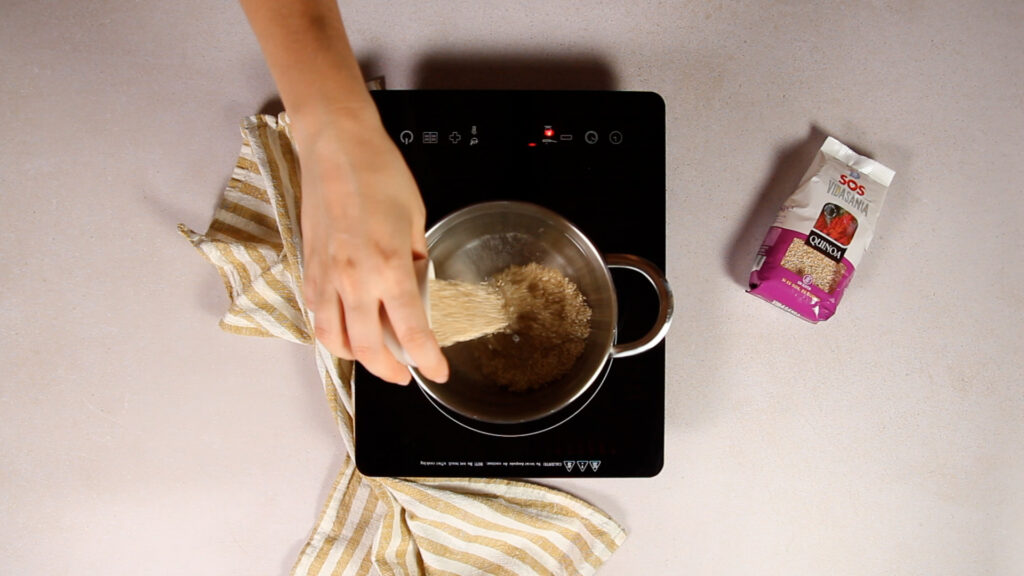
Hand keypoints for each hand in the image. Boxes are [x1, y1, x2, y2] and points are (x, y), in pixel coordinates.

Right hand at [292, 105, 448, 384]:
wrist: (335, 148)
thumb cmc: (380, 175)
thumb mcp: (415, 221)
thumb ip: (415, 264)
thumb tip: (416, 292)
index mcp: (389, 267)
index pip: (411, 333)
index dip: (428, 361)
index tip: (437, 372)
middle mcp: (354, 281)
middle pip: (368, 349)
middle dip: (390, 370)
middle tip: (406, 373)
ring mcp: (326, 277)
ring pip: (334, 340)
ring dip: (356, 358)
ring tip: (375, 358)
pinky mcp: (308, 269)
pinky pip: (317, 316)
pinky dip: (332, 333)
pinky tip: (347, 331)